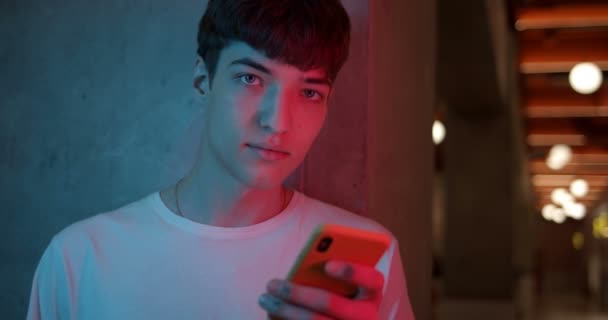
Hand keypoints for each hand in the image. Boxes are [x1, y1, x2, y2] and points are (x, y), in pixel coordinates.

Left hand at [258, 260, 383, 319]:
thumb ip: (329, 272)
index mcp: (372, 292)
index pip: (371, 279)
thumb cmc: (340, 293)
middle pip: (330, 303)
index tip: (327, 264)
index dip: (351, 271)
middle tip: (271, 283)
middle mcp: (367, 316)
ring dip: (284, 310)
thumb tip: (301, 270)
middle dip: (297, 293)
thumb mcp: (343, 283)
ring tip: (264, 299)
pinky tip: (271, 315)